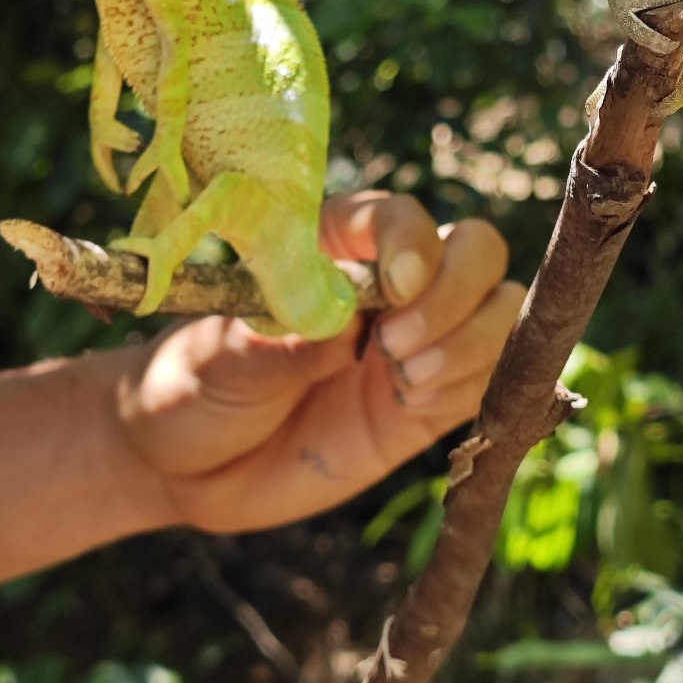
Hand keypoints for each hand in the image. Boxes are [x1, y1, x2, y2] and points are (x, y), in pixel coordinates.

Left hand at [114, 192, 524, 534]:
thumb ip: (281, 341)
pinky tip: (414, 402)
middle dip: (456, 294)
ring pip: (499, 310)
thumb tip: (343, 327)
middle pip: (475, 250)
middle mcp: (388, 282)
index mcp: (331, 244)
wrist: (183, 465)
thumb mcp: (218, 358)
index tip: (396, 289)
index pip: (400, 217)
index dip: (413, 244)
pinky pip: (491, 377)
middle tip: (395, 349)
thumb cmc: (190, 384)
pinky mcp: (429, 401)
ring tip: (405, 383)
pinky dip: (476, 385)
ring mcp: (416, 340)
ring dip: (472, 343)